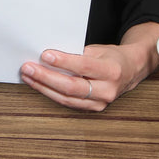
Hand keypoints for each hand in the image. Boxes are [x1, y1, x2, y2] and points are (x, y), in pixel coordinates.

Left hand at [19, 22, 158, 111]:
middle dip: (46, 77)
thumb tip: (50, 55)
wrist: (130, 71)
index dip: (63, 61)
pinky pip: (68, 103)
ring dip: (43, 87)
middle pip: (71, 86)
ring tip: (28, 76)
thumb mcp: (98, 49)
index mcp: (111, 70)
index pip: (83, 66)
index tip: (45, 55)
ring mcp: (100, 103)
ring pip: (66, 98)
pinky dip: (51, 93)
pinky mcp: (93, 109)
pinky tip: (39, 85)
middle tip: (28, 68)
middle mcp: (107, 90)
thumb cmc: (112, 57)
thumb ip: (77, 53)